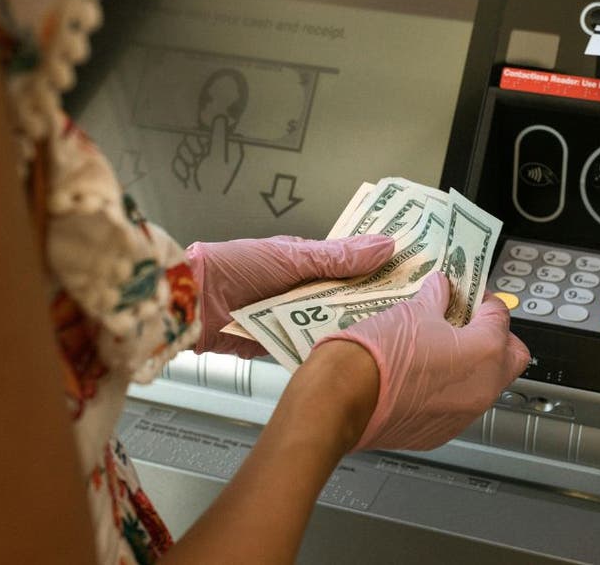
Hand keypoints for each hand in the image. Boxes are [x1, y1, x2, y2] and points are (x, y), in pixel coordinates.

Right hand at [172, 116, 243, 192]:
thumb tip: (222, 116)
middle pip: (192, 137)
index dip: (200, 135)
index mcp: (224, 145)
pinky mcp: (188, 167)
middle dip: (192, 149)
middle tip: (198, 158)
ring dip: (186, 160)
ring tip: (193, 170)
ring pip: (183, 148)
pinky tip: (188, 177)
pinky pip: (178, 160)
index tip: (202, 146)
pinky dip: (181, 169)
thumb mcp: (219, 158)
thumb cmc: (217, 183)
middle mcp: (211, 150)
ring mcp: (199, 159)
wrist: (207, 206)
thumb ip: (218, 137)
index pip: (207, 128)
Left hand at [186, 234, 395, 356]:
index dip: (380, 269)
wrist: (188, 304)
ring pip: (330, 323)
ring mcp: (291, 316)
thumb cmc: (233, 267)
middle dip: (371, 303)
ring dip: (349, 329)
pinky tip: (348, 354)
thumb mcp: (292, 257)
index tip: (411, 274)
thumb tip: (383, 245)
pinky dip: (325, 349)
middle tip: (408, 310)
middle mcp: (301, 289)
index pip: (352, 264)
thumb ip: (338, 257)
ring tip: (385, 335)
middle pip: (346, 297)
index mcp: (306, 261)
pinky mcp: (279, 342)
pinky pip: (310, 346)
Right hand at [312, 272, 530, 450]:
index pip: (502, 317)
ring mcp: (463, 416)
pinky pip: (458, 408)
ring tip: (441, 348)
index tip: (470, 297)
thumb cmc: (377, 355)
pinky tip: (423, 377)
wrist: (342, 398)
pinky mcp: (441, 434)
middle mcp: (482, 388)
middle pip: (511, 357)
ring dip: (474, 366)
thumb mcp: (412, 311)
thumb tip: (442, 289)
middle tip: (470, 322)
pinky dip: (449, 392)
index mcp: (485, 352)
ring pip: (486, 386)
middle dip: (496, 338)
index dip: (485, 302)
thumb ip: (437, 299)